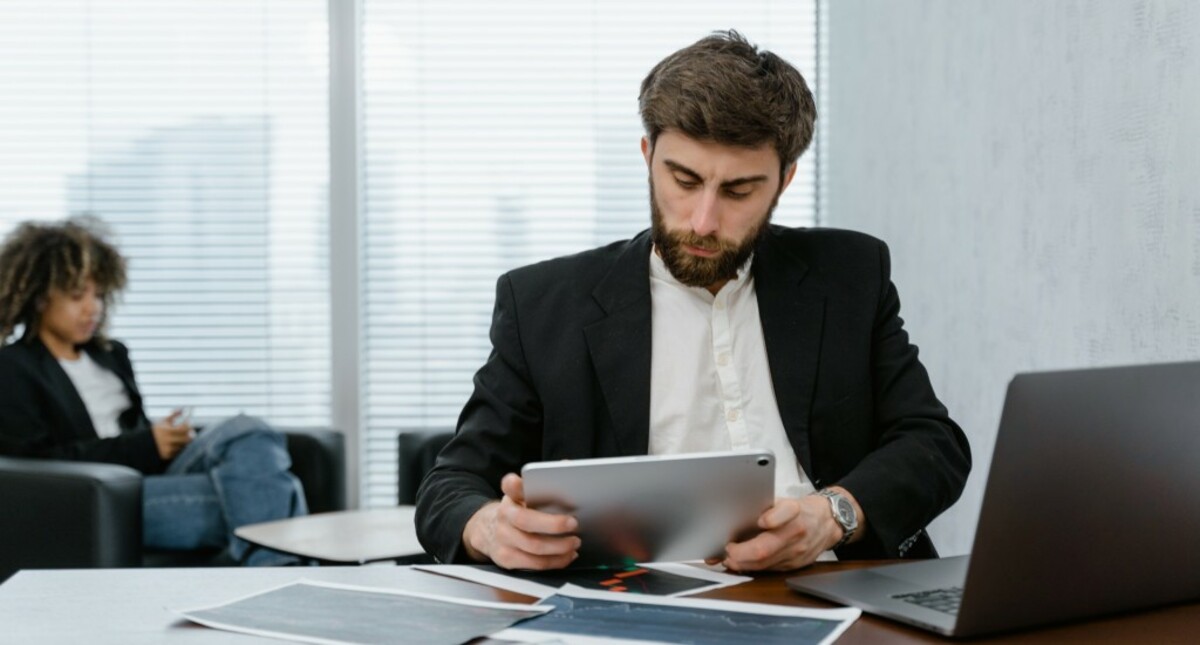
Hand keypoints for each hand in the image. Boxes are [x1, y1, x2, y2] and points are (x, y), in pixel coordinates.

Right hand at [151, 408, 193, 459]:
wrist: (143, 444)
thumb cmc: (157, 431)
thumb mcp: (163, 421)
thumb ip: (174, 415)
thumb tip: (184, 409)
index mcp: (166, 431)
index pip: (184, 429)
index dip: (188, 425)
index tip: (188, 423)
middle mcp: (167, 441)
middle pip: (187, 438)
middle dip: (190, 435)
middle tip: (190, 432)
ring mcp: (167, 449)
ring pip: (184, 445)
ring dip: (185, 441)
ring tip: (181, 437)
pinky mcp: (167, 455)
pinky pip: (179, 451)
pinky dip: (180, 447)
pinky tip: (176, 444)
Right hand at [462, 473, 580, 569]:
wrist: (490, 531)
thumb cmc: (520, 510)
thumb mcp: (527, 494)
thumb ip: (544, 482)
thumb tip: (567, 465)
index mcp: (511, 496)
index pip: (509, 486)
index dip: (513, 484)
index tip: (517, 481)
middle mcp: (504, 515)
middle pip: (525, 520)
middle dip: (553, 524)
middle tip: (574, 523)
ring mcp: (503, 538)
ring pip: (533, 546)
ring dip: (559, 546)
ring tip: (575, 542)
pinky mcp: (506, 558)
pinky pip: (534, 564)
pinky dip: (555, 561)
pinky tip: (567, 555)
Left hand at [716, 495, 842, 571]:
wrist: (826, 522)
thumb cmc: (800, 510)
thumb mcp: (783, 500)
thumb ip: (762, 507)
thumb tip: (734, 516)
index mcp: (794, 510)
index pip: (785, 512)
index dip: (771, 518)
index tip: (760, 521)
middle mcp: (797, 532)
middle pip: (766, 548)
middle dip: (741, 553)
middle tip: (728, 550)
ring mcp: (797, 551)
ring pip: (765, 564)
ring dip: (743, 563)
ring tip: (730, 558)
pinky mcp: (795, 565)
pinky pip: (770, 570)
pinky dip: (753, 567)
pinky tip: (742, 563)